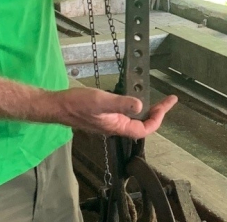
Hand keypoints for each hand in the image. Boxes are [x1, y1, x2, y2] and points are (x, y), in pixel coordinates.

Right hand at [54, 87, 177, 138]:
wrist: (58, 106)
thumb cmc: (77, 105)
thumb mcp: (101, 101)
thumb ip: (120, 104)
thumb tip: (141, 106)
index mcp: (117, 126)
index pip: (145, 129)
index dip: (158, 118)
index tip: (166, 104)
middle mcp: (116, 126)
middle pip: (142, 124)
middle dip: (157, 113)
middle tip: (168, 100)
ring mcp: (110, 121)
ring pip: (134, 119)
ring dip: (147, 110)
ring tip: (158, 100)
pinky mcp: (105, 115)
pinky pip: (125, 113)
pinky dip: (135, 106)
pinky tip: (135, 97)